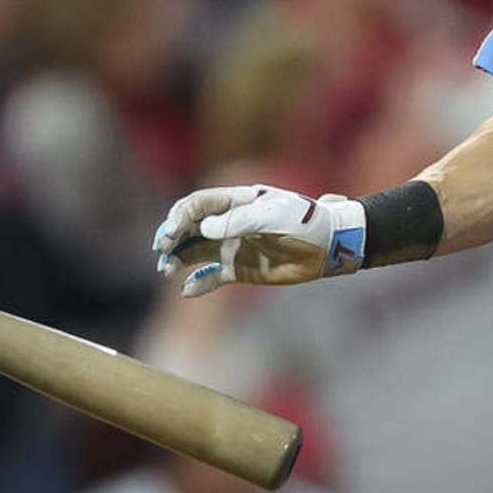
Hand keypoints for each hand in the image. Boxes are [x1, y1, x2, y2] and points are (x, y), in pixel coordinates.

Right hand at [152, 184, 365, 296]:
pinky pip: (210, 276)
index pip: (198, 205)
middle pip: (190, 227)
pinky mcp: (239, 269)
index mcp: (237, 202)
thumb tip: (204, 229)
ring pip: (194, 251)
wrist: (330, 246)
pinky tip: (187, 290)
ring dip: (178, 259)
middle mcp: (229, 223)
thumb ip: (239, 221)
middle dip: (171, 236)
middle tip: (162, 251)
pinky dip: (197, 283)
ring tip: (168, 270)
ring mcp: (233, 246)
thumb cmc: (306, 223)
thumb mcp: (274, 217)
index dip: (180, 217)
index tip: (171, 233)